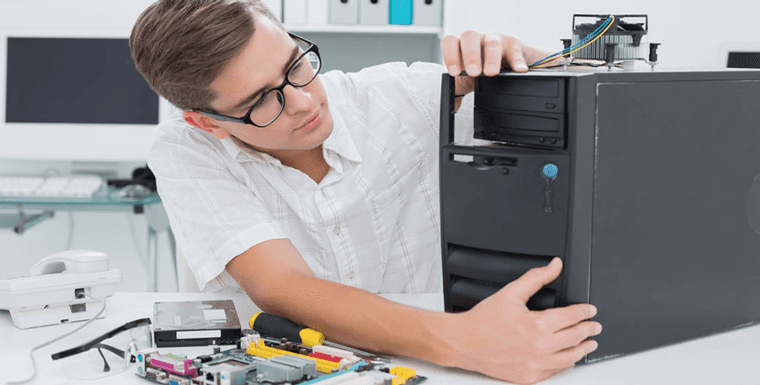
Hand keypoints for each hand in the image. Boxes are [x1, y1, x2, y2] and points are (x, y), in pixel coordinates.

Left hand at [440, 31, 531, 98]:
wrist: (506, 62)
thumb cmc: (481, 68)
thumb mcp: (465, 79)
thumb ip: (455, 92)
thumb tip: (450, 108)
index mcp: (460, 46)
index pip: (450, 42)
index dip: (450, 55)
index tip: (454, 72)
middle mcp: (477, 39)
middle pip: (470, 37)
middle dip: (471, 55)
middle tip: (473, 73)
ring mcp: (495, 40)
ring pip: (492, 43)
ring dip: (491, 58)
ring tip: (491, 73)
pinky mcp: (513, 45)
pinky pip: (515, 50)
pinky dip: (517, 60)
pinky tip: (518, 70)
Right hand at [442, 258, 600, 384]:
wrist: (464, 343)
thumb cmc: (483, 321)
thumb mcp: (511, 293)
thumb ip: (536, 278)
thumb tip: (554, 266)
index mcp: (537, 325)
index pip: (572, 317)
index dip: (585, 312)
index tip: (590, 310)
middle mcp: (539, 347)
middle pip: (575, 337)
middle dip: (588, 330)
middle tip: (594, 327)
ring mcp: (535, 365)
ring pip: (570, 358)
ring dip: (583, 350)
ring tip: (589, 345)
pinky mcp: (529, 378)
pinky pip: (555, 372)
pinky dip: (565, 364)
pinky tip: (568, 359)